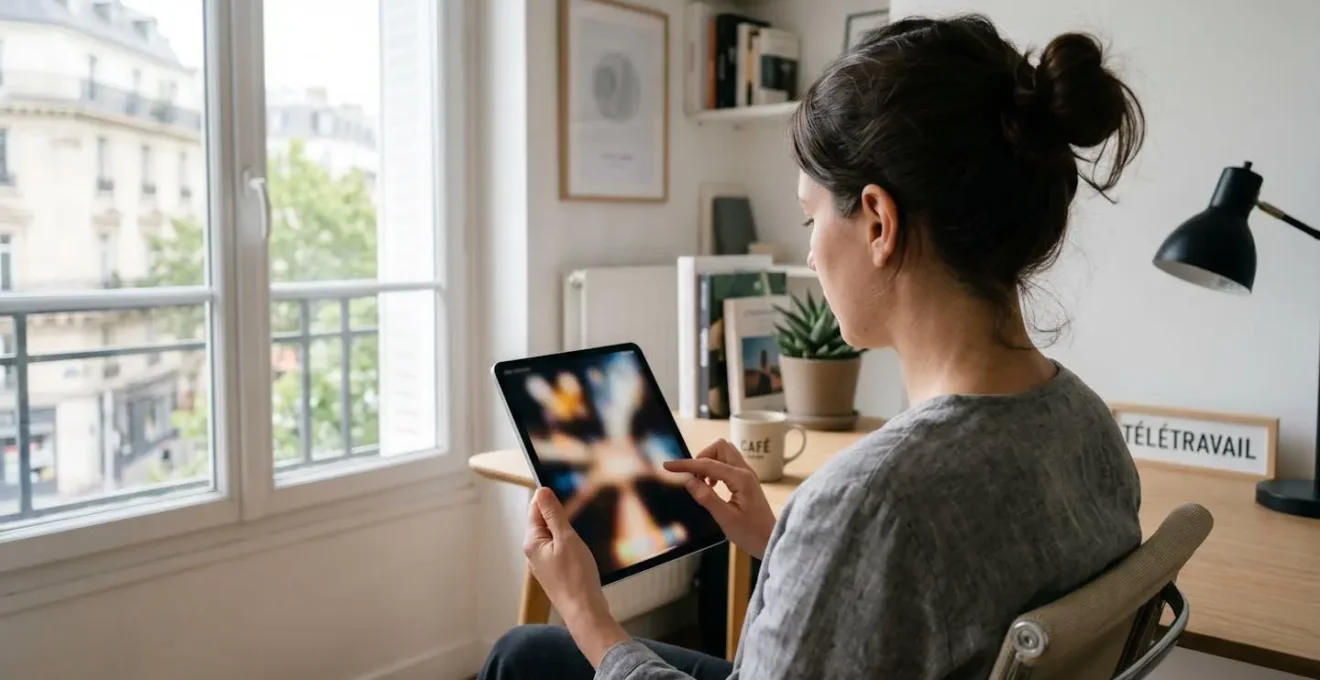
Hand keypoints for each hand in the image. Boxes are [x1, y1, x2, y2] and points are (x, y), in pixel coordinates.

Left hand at [523, 487, 628, 666]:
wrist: (584, 610)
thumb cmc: (576, 577)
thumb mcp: (566, 538)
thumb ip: (553, 514)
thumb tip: (542, 491)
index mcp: (532, 542)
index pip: (534, 509)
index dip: (548, 498)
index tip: (562, 490)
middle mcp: (533, 552)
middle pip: (542, 522)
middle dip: (558, 514)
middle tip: (576, 513)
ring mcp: (543, 563)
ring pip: (551, 536)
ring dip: (564, 529)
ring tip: (580, 532)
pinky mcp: (554, 571)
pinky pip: (557, 548)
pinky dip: (568, 543)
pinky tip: (580, 548)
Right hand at [663, 439, 776, 558]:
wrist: (771, 541)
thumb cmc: (751, 533)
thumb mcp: (725, 518)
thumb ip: (706, 498)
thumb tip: (689, 481)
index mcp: (740, 479)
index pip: (708, 464)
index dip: (686, 464)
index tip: (668, 465)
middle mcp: (745, 471)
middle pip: (720, 448)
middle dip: (702, 457)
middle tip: (693, 477)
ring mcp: (747, 475)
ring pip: (724, 454)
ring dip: (709, 463)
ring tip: (701, 483)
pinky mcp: (746, 480)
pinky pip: (728, 464)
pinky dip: (715, 469)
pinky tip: (711, 486)